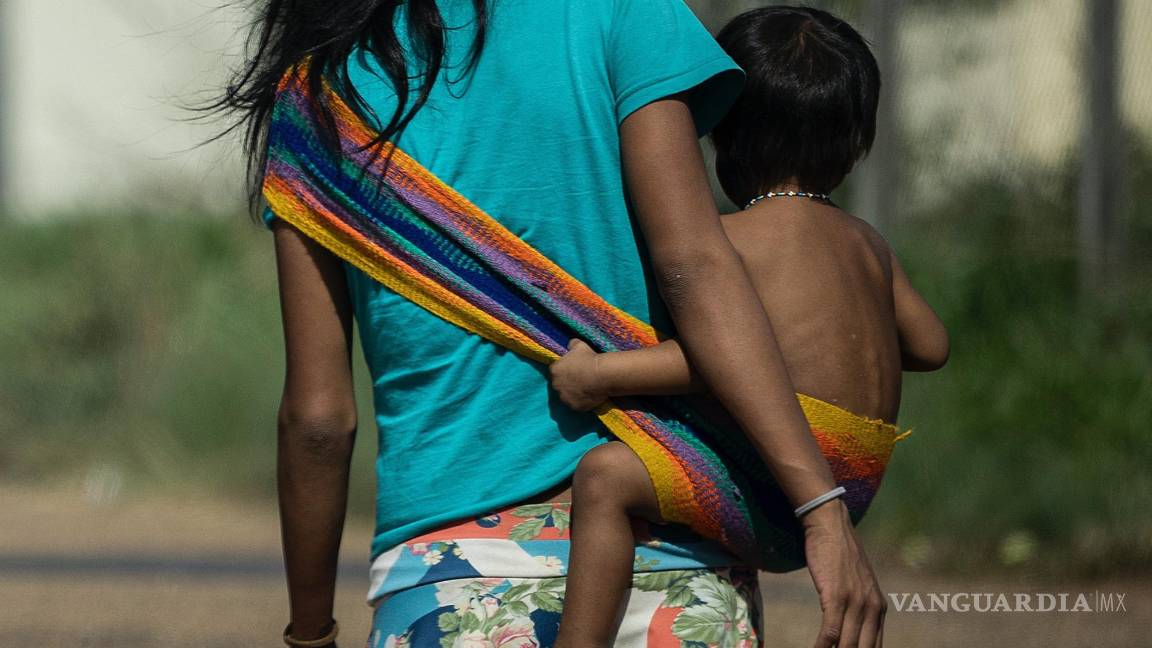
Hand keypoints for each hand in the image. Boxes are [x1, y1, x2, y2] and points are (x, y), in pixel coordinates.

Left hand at [548, 339, 608, 411]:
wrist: (602, 375)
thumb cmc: (590, 358)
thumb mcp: (580, 345)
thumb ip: (571, 344)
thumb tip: (570, 344)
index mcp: (554, 370)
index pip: (554, 370)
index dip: (563, 370)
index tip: (572, 370)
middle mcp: (556, 385)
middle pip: (558, 384)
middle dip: (566, 383)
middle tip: (579, 380)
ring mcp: (564, 398)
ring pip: (566, 396)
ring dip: (572, 393)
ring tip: (584, 389)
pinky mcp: (574, 407)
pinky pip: (576, 405)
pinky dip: (581, 402)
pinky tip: (589, 396)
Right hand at [803, 499, 886, 647]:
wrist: (830, 525)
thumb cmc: (838, 554)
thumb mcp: (856, 584)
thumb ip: (858, 607)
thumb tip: (850, 630)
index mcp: (878, 608)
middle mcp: (871, 608)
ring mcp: (854, 603)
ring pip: (848, 646)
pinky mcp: (835, 597)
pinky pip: (831, 632)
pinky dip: (822, 647)